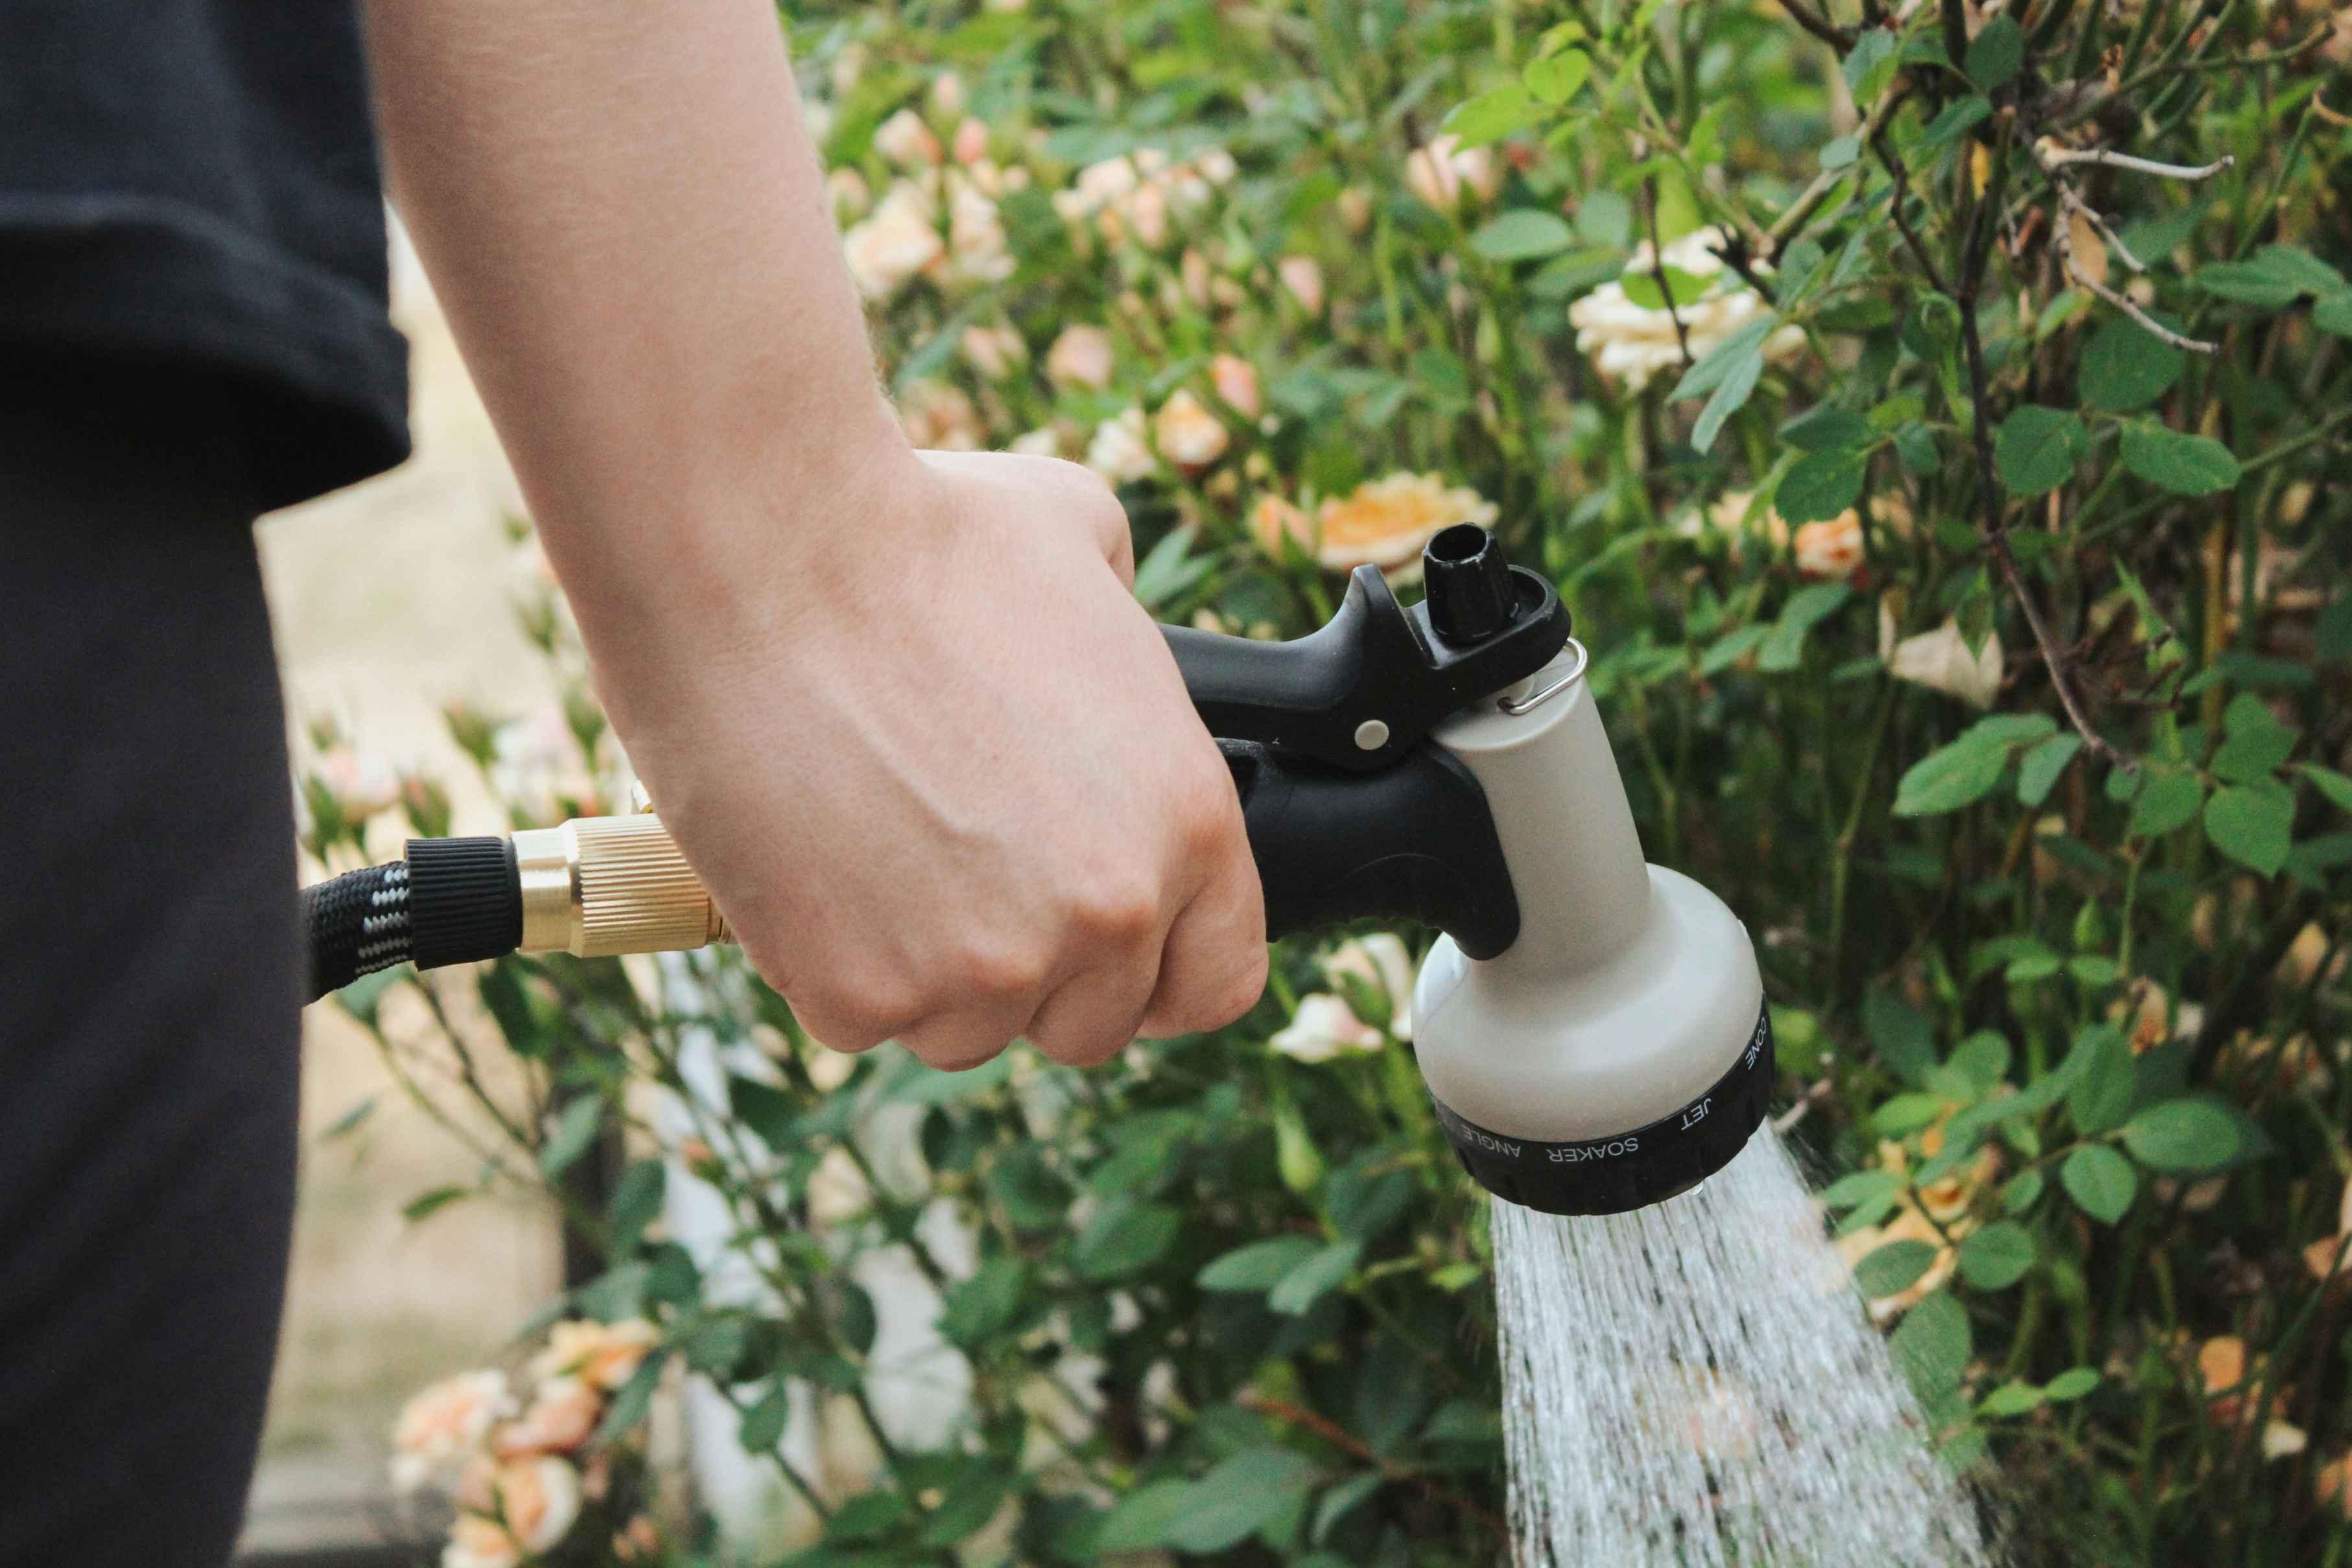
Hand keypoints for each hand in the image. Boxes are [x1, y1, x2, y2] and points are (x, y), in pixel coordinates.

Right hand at [585, 447, 1268, 1069]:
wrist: (762, 556)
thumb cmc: (918, 536)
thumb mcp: (1090, 550)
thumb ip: (1131, 640)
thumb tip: (1117, 645)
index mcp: (1190, 822)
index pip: (1215, 978)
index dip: (1156, 968)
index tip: (1102, 948)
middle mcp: (1108, 913)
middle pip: (1088, 1023)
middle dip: (1030, 966)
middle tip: (956, 874)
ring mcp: (986, 968)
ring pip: (966, 1030)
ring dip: (925, 968)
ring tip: (870, 844)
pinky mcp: (863, 994)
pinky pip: (857, 1018)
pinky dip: (825, 960)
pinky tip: (805, 856)